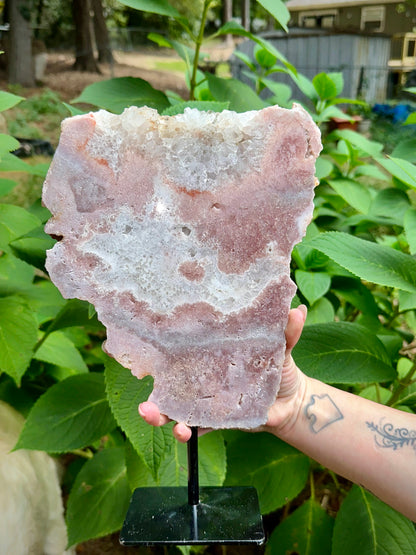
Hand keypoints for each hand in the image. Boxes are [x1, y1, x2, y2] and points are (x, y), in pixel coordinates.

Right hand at [138, 305, 306, 441]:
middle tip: (145, 405)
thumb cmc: (280, 367)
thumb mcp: (281, 348)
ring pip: (175, 412)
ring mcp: (206, 403)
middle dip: (152, 398)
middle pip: (168, 387)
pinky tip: (186, 434)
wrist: (292, 402)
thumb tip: (296, 309)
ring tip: (162, 422)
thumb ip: (286, 332)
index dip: (159, 356)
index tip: (143, 356)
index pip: (179, 356)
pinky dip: (190, 434)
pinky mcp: (217, 422)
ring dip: (163, 419)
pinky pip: (199, 430)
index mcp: (210, 358)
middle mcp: (201, 379)